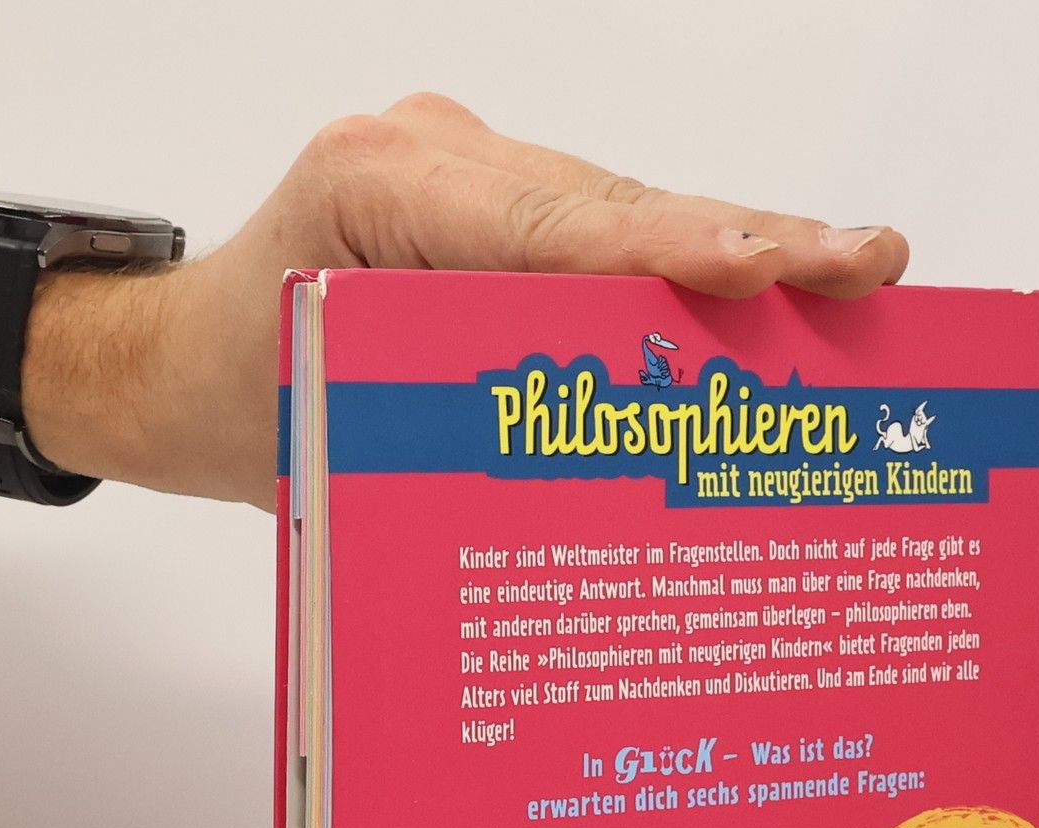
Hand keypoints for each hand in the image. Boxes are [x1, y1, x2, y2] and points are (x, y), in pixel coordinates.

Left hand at [30, 94, 907, 507]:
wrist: (174, 364)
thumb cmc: (238, 403)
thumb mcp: (331, 431)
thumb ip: (457, 421)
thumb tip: (610, 460)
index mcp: (376, 188)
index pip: (550, 226)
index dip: (670, 249)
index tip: (769, 264)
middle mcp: (430, 156)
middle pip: (613, 206)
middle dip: (744, 241)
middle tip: (864, 265)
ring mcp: (463, 168)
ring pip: (621, 213)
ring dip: (733, 252)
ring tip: (850, 273)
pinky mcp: (486, 201)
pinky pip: (598, 233)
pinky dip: (678, 272)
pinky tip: (775, 288)